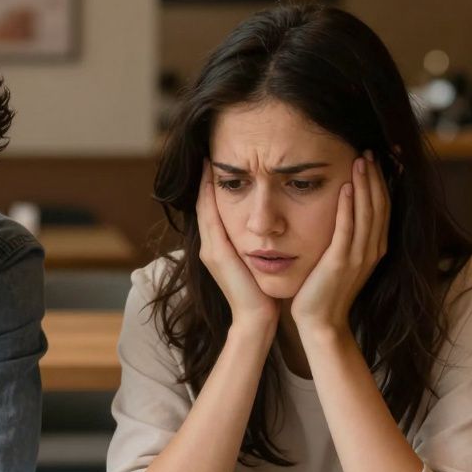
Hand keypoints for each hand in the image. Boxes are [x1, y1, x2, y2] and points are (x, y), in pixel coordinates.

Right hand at [196, 161, 278, 330]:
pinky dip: (210, 196)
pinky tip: (214, 178)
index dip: (211, 187)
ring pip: (204, 207)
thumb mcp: (257, 263)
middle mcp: (209, 246)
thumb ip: (255, 246)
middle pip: (203, 204)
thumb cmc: (263, 294)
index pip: (212, 210)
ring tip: (207, 159)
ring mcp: (210, 249)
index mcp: (218, 248)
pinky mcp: (216, 253)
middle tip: (206, 152)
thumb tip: (267, 229)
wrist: (257, 319)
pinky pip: (211, 216)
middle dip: (204, 179)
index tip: (215, 163)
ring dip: (205, 182)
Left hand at [291, 151, 389, 335]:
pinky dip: (348, 207)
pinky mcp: (341, 262)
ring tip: (360, 159)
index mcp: (374, 248)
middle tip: (370, 150)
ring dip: (364, 184)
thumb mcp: (340, 259)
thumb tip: (342, 214)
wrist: (320, 323)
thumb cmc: (324, 291)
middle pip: (380, 204)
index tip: (378, 159)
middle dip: (376, 176)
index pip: (383, 207)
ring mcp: (359, 256)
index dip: (382, 182)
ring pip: (367, 212)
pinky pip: (347, 229)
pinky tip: (345, 187)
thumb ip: (345, 238)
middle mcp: (372, 250)